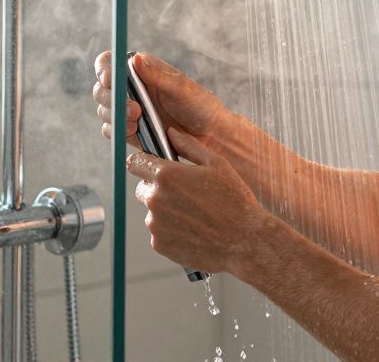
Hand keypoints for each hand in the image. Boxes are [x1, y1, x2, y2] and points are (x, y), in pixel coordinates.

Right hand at [91, 50, 229, 145]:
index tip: (110, 80)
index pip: (110, 62)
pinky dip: (118, 131)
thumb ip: (157, 76)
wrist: (210, 136)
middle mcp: (130, 88)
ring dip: (116, 116)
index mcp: (141, 69)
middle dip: (110, 99)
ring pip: (104, 110)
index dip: (104, 69)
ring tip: (138, 122)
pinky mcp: (129, 130)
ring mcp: (128, 109)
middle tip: (134, 109)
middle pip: (101, 88)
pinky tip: (135, 131)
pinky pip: (112, 130)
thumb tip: (136, 58)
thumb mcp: (182, 88)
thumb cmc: (200, 105)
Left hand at [126, 127, 269, 274]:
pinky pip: (159, 232)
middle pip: (143, 189)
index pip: (134, 163)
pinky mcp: (160, 244)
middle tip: (184, 194)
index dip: (143, 162)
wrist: (244, 241)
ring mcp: (156, 224)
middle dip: (157, 189)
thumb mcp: (217, 164)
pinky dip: (171, 231)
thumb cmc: (234, 200)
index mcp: (166, 175)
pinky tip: (193, 230)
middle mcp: (155, 200)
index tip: (151, 166)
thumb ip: (189, 145)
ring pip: (152, 212)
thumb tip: (171, 133)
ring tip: (194, 215)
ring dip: (166, 211)